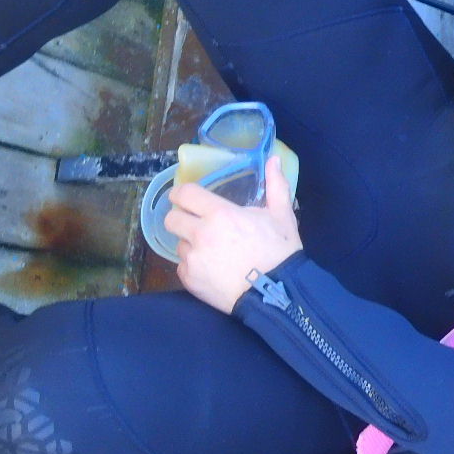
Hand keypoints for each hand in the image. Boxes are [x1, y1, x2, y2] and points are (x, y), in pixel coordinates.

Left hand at [163, 155, 303, 313]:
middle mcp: (201, 234)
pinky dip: (193, 267)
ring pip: (179, 245)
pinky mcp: (190, 280)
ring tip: (211, 252)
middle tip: (196, 224)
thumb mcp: (281, 215)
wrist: (276, 294)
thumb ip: (275, 185)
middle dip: (181, 219)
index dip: (181, 194)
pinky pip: (183, 267)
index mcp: (220, 213)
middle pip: (171, 219)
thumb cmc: (279, 253)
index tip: (185, 198)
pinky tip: (212, 270)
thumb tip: (274, 159)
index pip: (184, 194)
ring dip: (190, 245)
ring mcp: (193, 259)